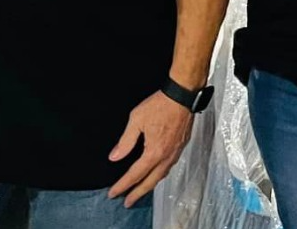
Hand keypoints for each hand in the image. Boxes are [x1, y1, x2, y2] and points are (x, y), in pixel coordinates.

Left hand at [107, 90, 193, 207]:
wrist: (182, 95)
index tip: (113, 193)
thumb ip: (125, 141)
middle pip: (150, 181)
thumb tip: (115, 156)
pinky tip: (156, 173)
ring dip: (149, 185)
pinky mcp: (180, 146)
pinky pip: (168, 167)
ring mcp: (175, 152)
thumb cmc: (161, 104)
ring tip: (140, 190)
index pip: (135, 174)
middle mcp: (166, 156)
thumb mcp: (136, 119)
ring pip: (161, 176)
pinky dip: (159, 175)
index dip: (123, 185)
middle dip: (137, 193)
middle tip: (127, 202)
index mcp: (154, 152)